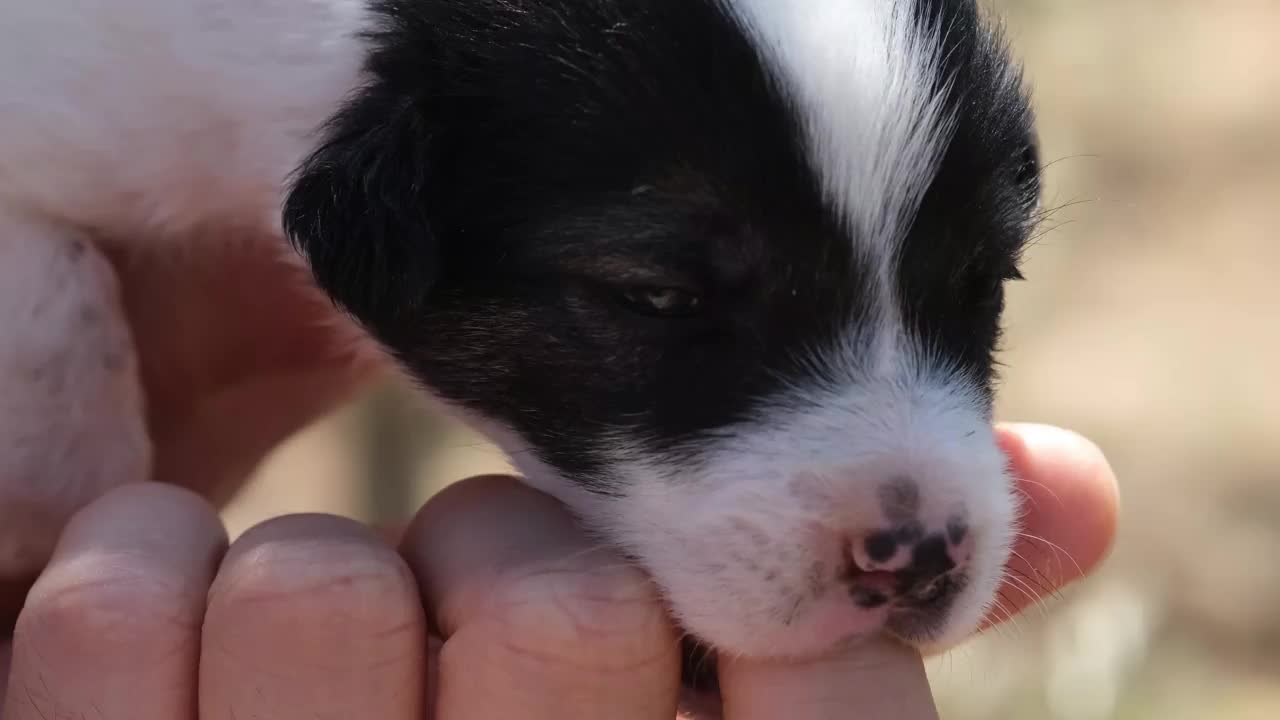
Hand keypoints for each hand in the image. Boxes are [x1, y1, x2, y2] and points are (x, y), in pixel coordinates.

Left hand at [0, 421, 1116, 718]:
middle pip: (562, 600)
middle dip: (524, 569)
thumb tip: (1071, 482)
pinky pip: (129, 603)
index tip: (685, 614)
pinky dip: (150, 573)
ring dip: (337, 582)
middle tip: (490, 611)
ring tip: (333, 647)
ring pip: (330, 586)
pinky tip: (178, 621)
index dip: (760, 617)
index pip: (825, 691)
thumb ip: (875, 620)